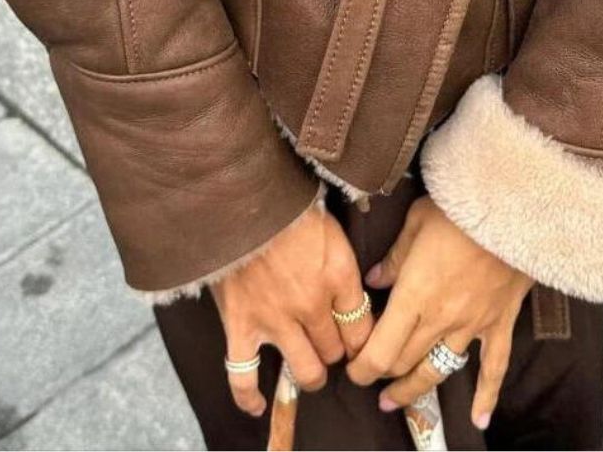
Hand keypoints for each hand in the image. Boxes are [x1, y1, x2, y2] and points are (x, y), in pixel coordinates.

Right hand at [211, 204, 372, 416]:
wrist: (239, 196)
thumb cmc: (288, 205)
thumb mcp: (332, 228)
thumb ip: (345, 264)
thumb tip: (357, 292)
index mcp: (338, 275)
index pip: (363, 328)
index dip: (362, 338)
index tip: (357, 337)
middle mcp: (312, 304)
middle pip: (335, 350)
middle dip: (336, 351)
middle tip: (330, 344)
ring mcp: (275, 319)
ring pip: (305, 369)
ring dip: (311, 373)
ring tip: (310, 369)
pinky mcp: (240, 324)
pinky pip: (244, 375)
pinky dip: (250, 397)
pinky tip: (258, 405)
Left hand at [347, 197, 531, 430]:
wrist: (512, 208)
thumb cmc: (459, 209)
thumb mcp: (415, 223)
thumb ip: (394, 258)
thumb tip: (373, 281)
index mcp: (414, 295)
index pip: (381, 350)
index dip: (363, 368)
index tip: (353, 370)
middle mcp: (440, 319)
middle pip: (405, 363)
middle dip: (383, 376)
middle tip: (370, 380)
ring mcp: (472, 325)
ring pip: (438, 370)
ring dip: (414, 389)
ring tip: (396, 401)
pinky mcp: (499, 323)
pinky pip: (494, 368)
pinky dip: (486, 397)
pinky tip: (479, 419)